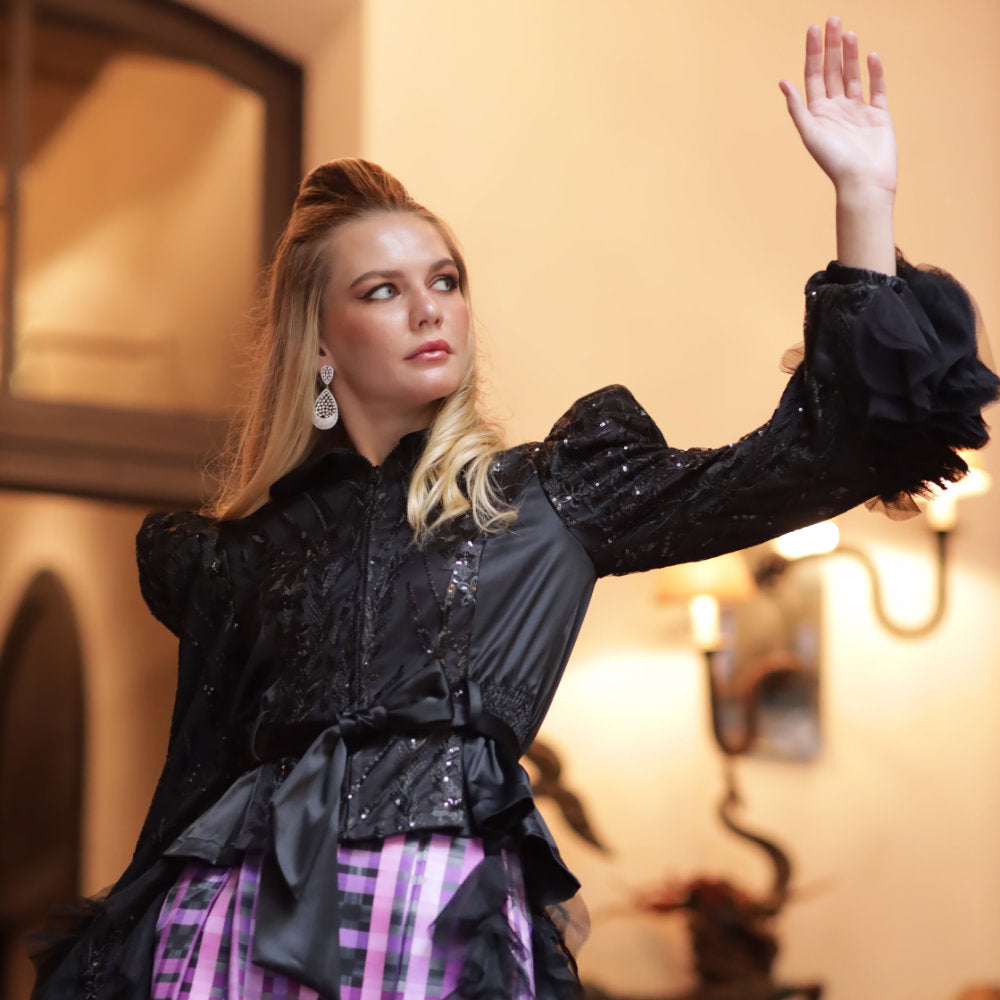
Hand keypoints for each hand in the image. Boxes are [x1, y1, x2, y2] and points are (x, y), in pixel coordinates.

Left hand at [780, 17, 896, 204]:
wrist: (864, 182)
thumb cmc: (834, 162)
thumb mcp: (810, 133)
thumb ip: (798, 108)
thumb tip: (782, 82)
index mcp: (817, 113)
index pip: (813, 75)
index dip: (813, 52)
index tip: (813, 28)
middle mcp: (836, 110)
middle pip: (833, 71)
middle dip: (831, 46)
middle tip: (832, 19)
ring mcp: (858, 111)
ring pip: (853, 76)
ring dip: (850, 55)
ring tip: (848, 32)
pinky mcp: (878, 116)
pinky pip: (877, 89)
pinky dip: (875, 72)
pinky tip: (871, 55)